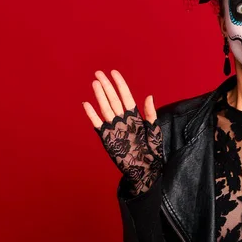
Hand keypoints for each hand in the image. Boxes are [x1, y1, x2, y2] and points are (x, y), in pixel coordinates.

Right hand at [83, 69, 162, 195]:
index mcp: (135, 116)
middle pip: (113, 99)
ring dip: (100, 96)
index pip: (125, 96)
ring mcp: (114, 128)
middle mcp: (123, 120)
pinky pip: (98, 124)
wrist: (145, 170)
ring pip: (105, 108)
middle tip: (98, 72)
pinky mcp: (107, 138)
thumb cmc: (152, 151)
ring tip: (95, 82)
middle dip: (106, 86)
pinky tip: (87, 104)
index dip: (120, 84)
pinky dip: (92, 115)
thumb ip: (150, 114)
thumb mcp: (154, 131)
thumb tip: (149, 96)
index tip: (113, 72)